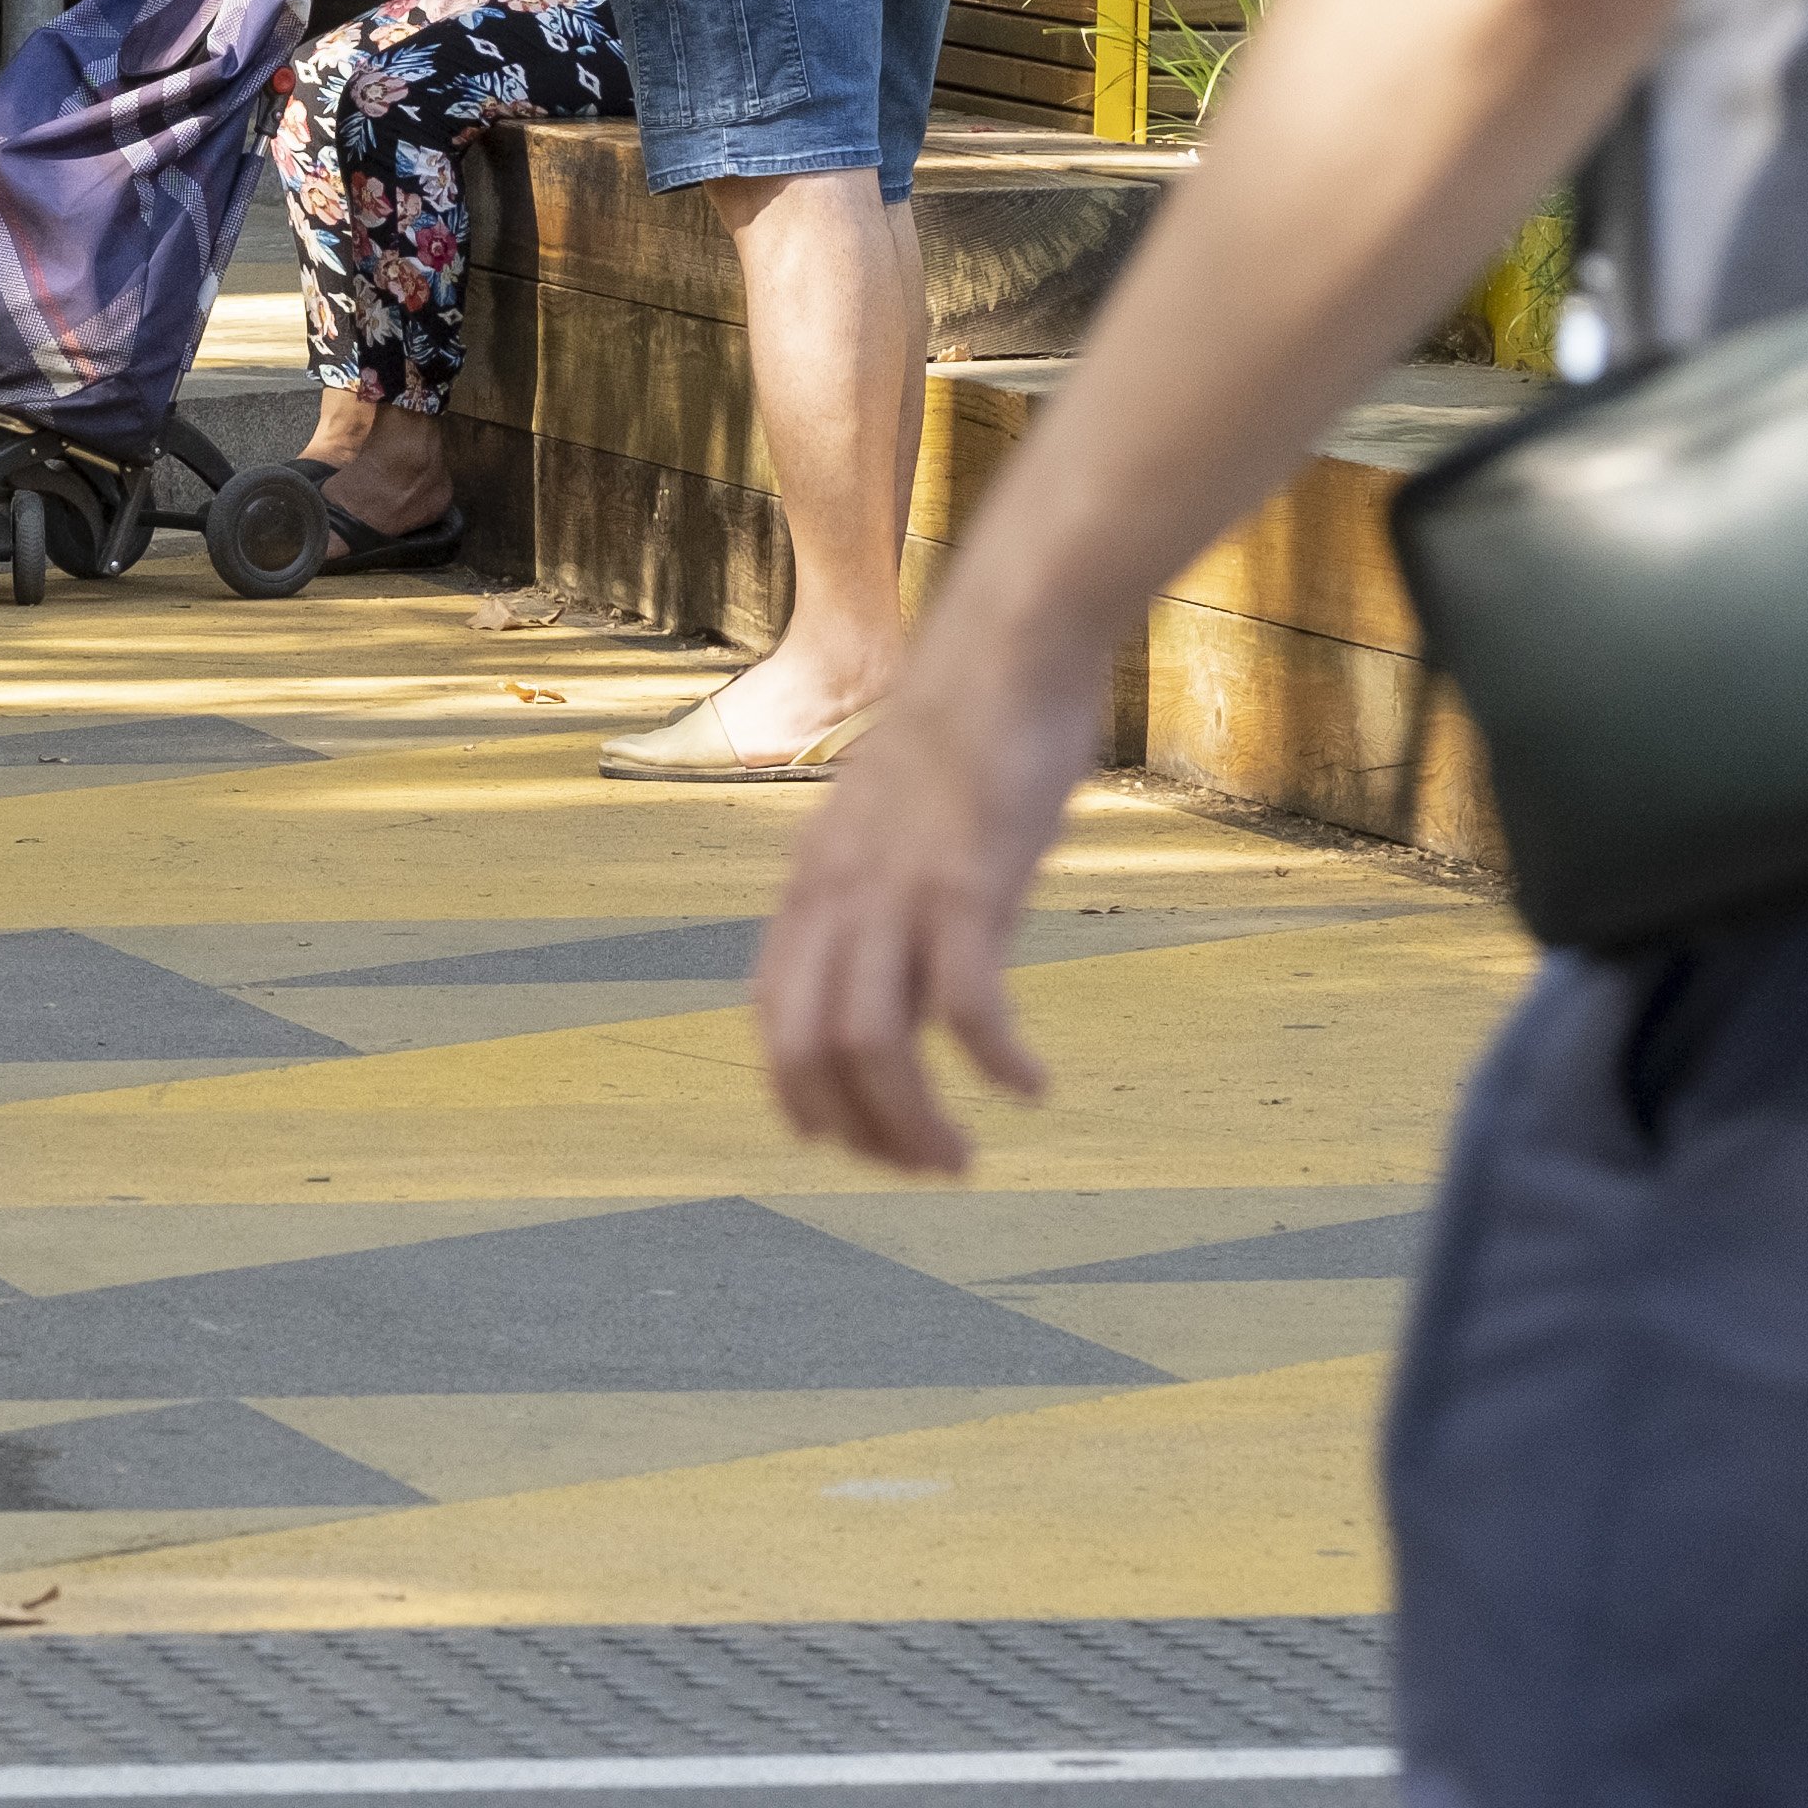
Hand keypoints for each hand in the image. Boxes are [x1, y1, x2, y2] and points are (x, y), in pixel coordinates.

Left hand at [747, 626, 1100, 1175]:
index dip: (803, 1095)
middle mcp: (837, 893)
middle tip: (923, 1167)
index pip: (775, 1018)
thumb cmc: (971, 723)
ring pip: (872, 1046)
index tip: (853, 1141)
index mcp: (812, 881)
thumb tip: (933, 969)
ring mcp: (896, 889)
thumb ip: (903, 894)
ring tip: (961, 1159)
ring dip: (912, 1122)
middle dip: (859, 1130)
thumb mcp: (906, 821)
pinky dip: (994, 1065)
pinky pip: (967, 1007)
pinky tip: (1032, 1088)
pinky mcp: (966, 883)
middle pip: (810, 1050)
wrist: (1007, 640)